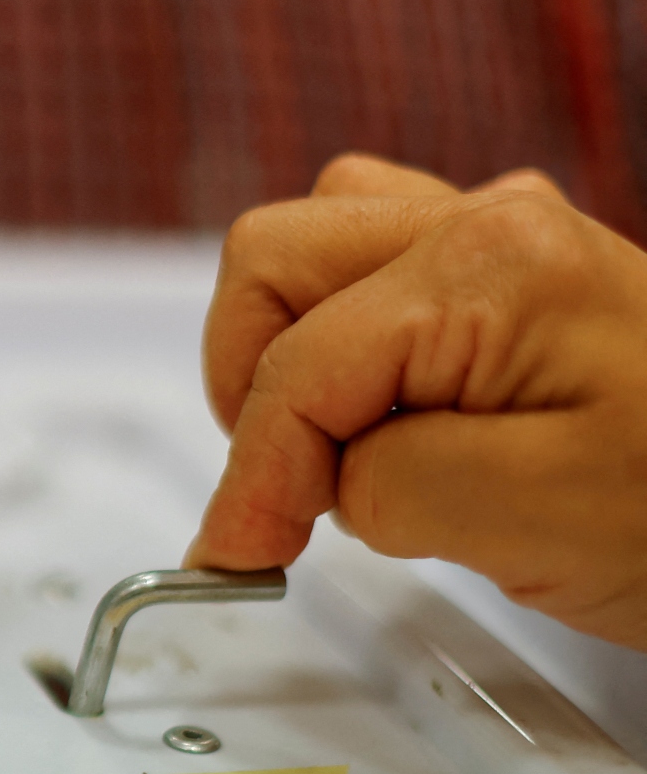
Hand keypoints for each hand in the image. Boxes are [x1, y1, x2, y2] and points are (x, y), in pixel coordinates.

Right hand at [186, 153, 646, 649]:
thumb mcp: (539, 521)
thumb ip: (387, 484)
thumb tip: (303, 480)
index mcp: (489, 266)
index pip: (302, 366)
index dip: (252, 473)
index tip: (234, 553)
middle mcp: (483, 220)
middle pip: (274, 261)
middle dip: (250, 383)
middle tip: (277, 492)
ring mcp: (493, 232)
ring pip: (310, 247)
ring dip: (282, 345)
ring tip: (315, 445)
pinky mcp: (500, 268)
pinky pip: (363, 262)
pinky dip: (329, 331)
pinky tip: (366, 405)